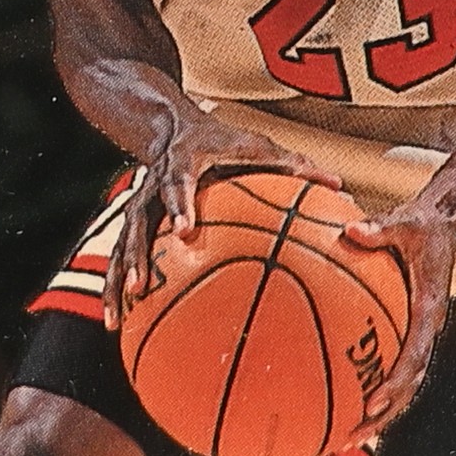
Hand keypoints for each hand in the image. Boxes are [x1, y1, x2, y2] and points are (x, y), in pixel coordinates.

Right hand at [104, 111, 330, 326]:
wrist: (172, 130)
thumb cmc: (223, 142)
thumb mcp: (256, 146)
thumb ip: (294, 167)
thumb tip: (339, 185)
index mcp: (183, 164)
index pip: (177, 183)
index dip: (179, 206)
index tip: (185, 231)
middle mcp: (152, 187)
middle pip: (137, 222)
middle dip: (136, 254)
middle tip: (141, 285)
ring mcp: (137, 208)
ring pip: (120, 246)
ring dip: (118, 281)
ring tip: (116, 318)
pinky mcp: (133, 226)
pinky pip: (118, 259)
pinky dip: (116, 290)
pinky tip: (117, 325)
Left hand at [337, 198, 455, 440]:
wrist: (444, 223)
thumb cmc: (423, 224)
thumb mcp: (405, 221)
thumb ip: (380, 227)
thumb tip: (351, 230)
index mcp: (429, 308)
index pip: (416, 354)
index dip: (396, 382)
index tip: (372, 401)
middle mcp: (427, 328)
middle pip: (410, 384)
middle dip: (385, 413)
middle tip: (354, 435)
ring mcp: (419, 332)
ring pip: (404, 382)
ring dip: (380, 410)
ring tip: (347, 434)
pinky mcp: (409, 328)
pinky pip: (392, 363)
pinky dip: (372, 383)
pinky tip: (342, 394)